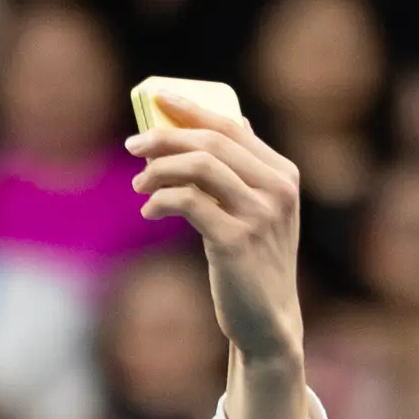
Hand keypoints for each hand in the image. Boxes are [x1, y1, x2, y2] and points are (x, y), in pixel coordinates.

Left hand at [128, 95, 309, 418]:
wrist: (267, 320)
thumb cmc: (252, 263)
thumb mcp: (256, 212)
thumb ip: (241, 173)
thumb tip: (214, 126)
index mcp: (284, 174)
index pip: (233, 126)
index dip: (192, 109)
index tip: (157, 98)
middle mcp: (278, 188)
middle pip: (212, 141)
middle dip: (166, 136)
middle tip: (134, 145)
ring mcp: (260, 214)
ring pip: (199, 166)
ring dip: (159, 169)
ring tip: (139, 184)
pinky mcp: (236, 241)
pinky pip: (188, 202)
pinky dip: (162, 200)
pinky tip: (150, 209)